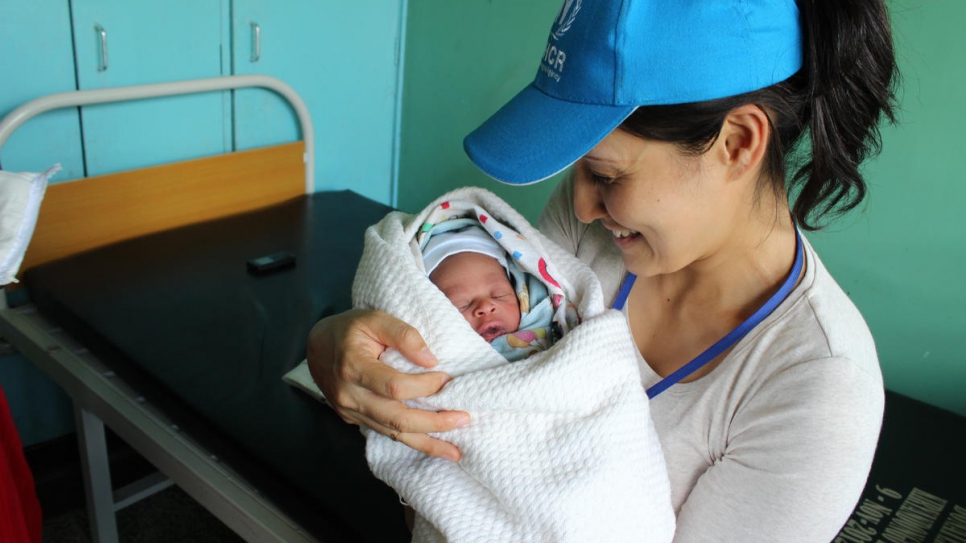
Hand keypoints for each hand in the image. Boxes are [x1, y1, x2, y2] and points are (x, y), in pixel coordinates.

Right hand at [306, 309, 468, 460]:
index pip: (395, 387)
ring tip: (455, 451)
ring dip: (427, 442)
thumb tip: (431, 360)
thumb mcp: (375, 317)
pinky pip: (385, 433)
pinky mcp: (353, 419)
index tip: (446, 378)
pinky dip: (412, 441)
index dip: (424, 386)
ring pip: (392, 433)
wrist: (316, 345)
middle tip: (464, 419)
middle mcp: (350, 395)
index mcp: (352, 367)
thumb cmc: (349, 328)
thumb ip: (404, 334)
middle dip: (434, 423)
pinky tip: (433, 445)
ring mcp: (350, 411)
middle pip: (396, 418)